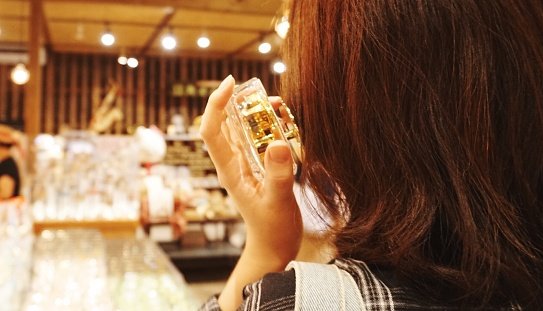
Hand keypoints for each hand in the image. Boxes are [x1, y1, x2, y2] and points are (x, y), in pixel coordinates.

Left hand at [200, 75, 302, 263]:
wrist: (275, 247)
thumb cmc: (273, 229)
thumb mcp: (278, 201)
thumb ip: (279, 175)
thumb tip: (277, 143)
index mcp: (229, 170)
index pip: (211, 130)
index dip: (216, 104)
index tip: (231, 82)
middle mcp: (233, 164)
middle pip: (225, 124)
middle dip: (238, 103)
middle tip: (262, 92)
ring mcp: (245, 165)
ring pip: (242, 130)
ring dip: (256, 113)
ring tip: (278, 105)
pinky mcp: (258, 168)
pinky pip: (258, 140)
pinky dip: (269, 127)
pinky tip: (286, 124)